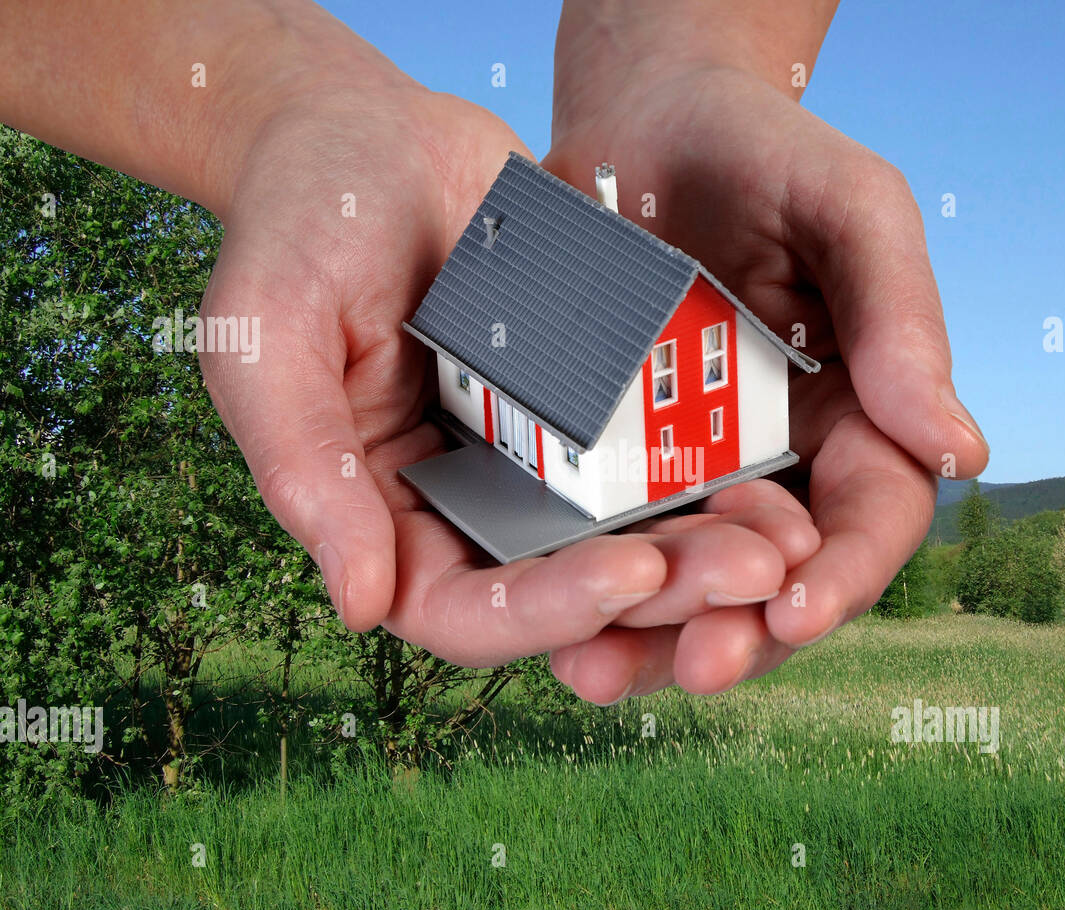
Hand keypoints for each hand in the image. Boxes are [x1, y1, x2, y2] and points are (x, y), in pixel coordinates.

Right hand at [198, 72, 819, 666]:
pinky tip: (776, 473)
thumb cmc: (296, 230)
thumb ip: (308, 473)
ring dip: (707, 549)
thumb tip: (364, 604)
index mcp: (389, 520)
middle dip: (662, 590)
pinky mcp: (593, 412)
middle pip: (570, 591)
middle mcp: (471, 510)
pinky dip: (715, 477)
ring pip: (629, 537)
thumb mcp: (271, 345)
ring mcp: (537, 464)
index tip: (632, 568)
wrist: (369, 134)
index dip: (550, 611)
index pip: (468, 611)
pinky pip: (659, 461)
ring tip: (783, 537)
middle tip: (753, 569)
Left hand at [545, 63, 988, 700]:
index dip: (846, 572)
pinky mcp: (608, 466)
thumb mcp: (849, 212)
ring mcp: (689, 471)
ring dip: (652, 641)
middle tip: (700, 665)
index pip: (872, 515)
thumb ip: (902, 323)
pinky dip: (582, 594)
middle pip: (776, 578)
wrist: (639, 121)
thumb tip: (964, 454)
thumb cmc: (763, 149)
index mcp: (857, 417)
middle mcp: (778, 463)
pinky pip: (601, 545)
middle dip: (743, 630)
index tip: (799, 610)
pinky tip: (554, 630)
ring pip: (685, 584)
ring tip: (601, 674)